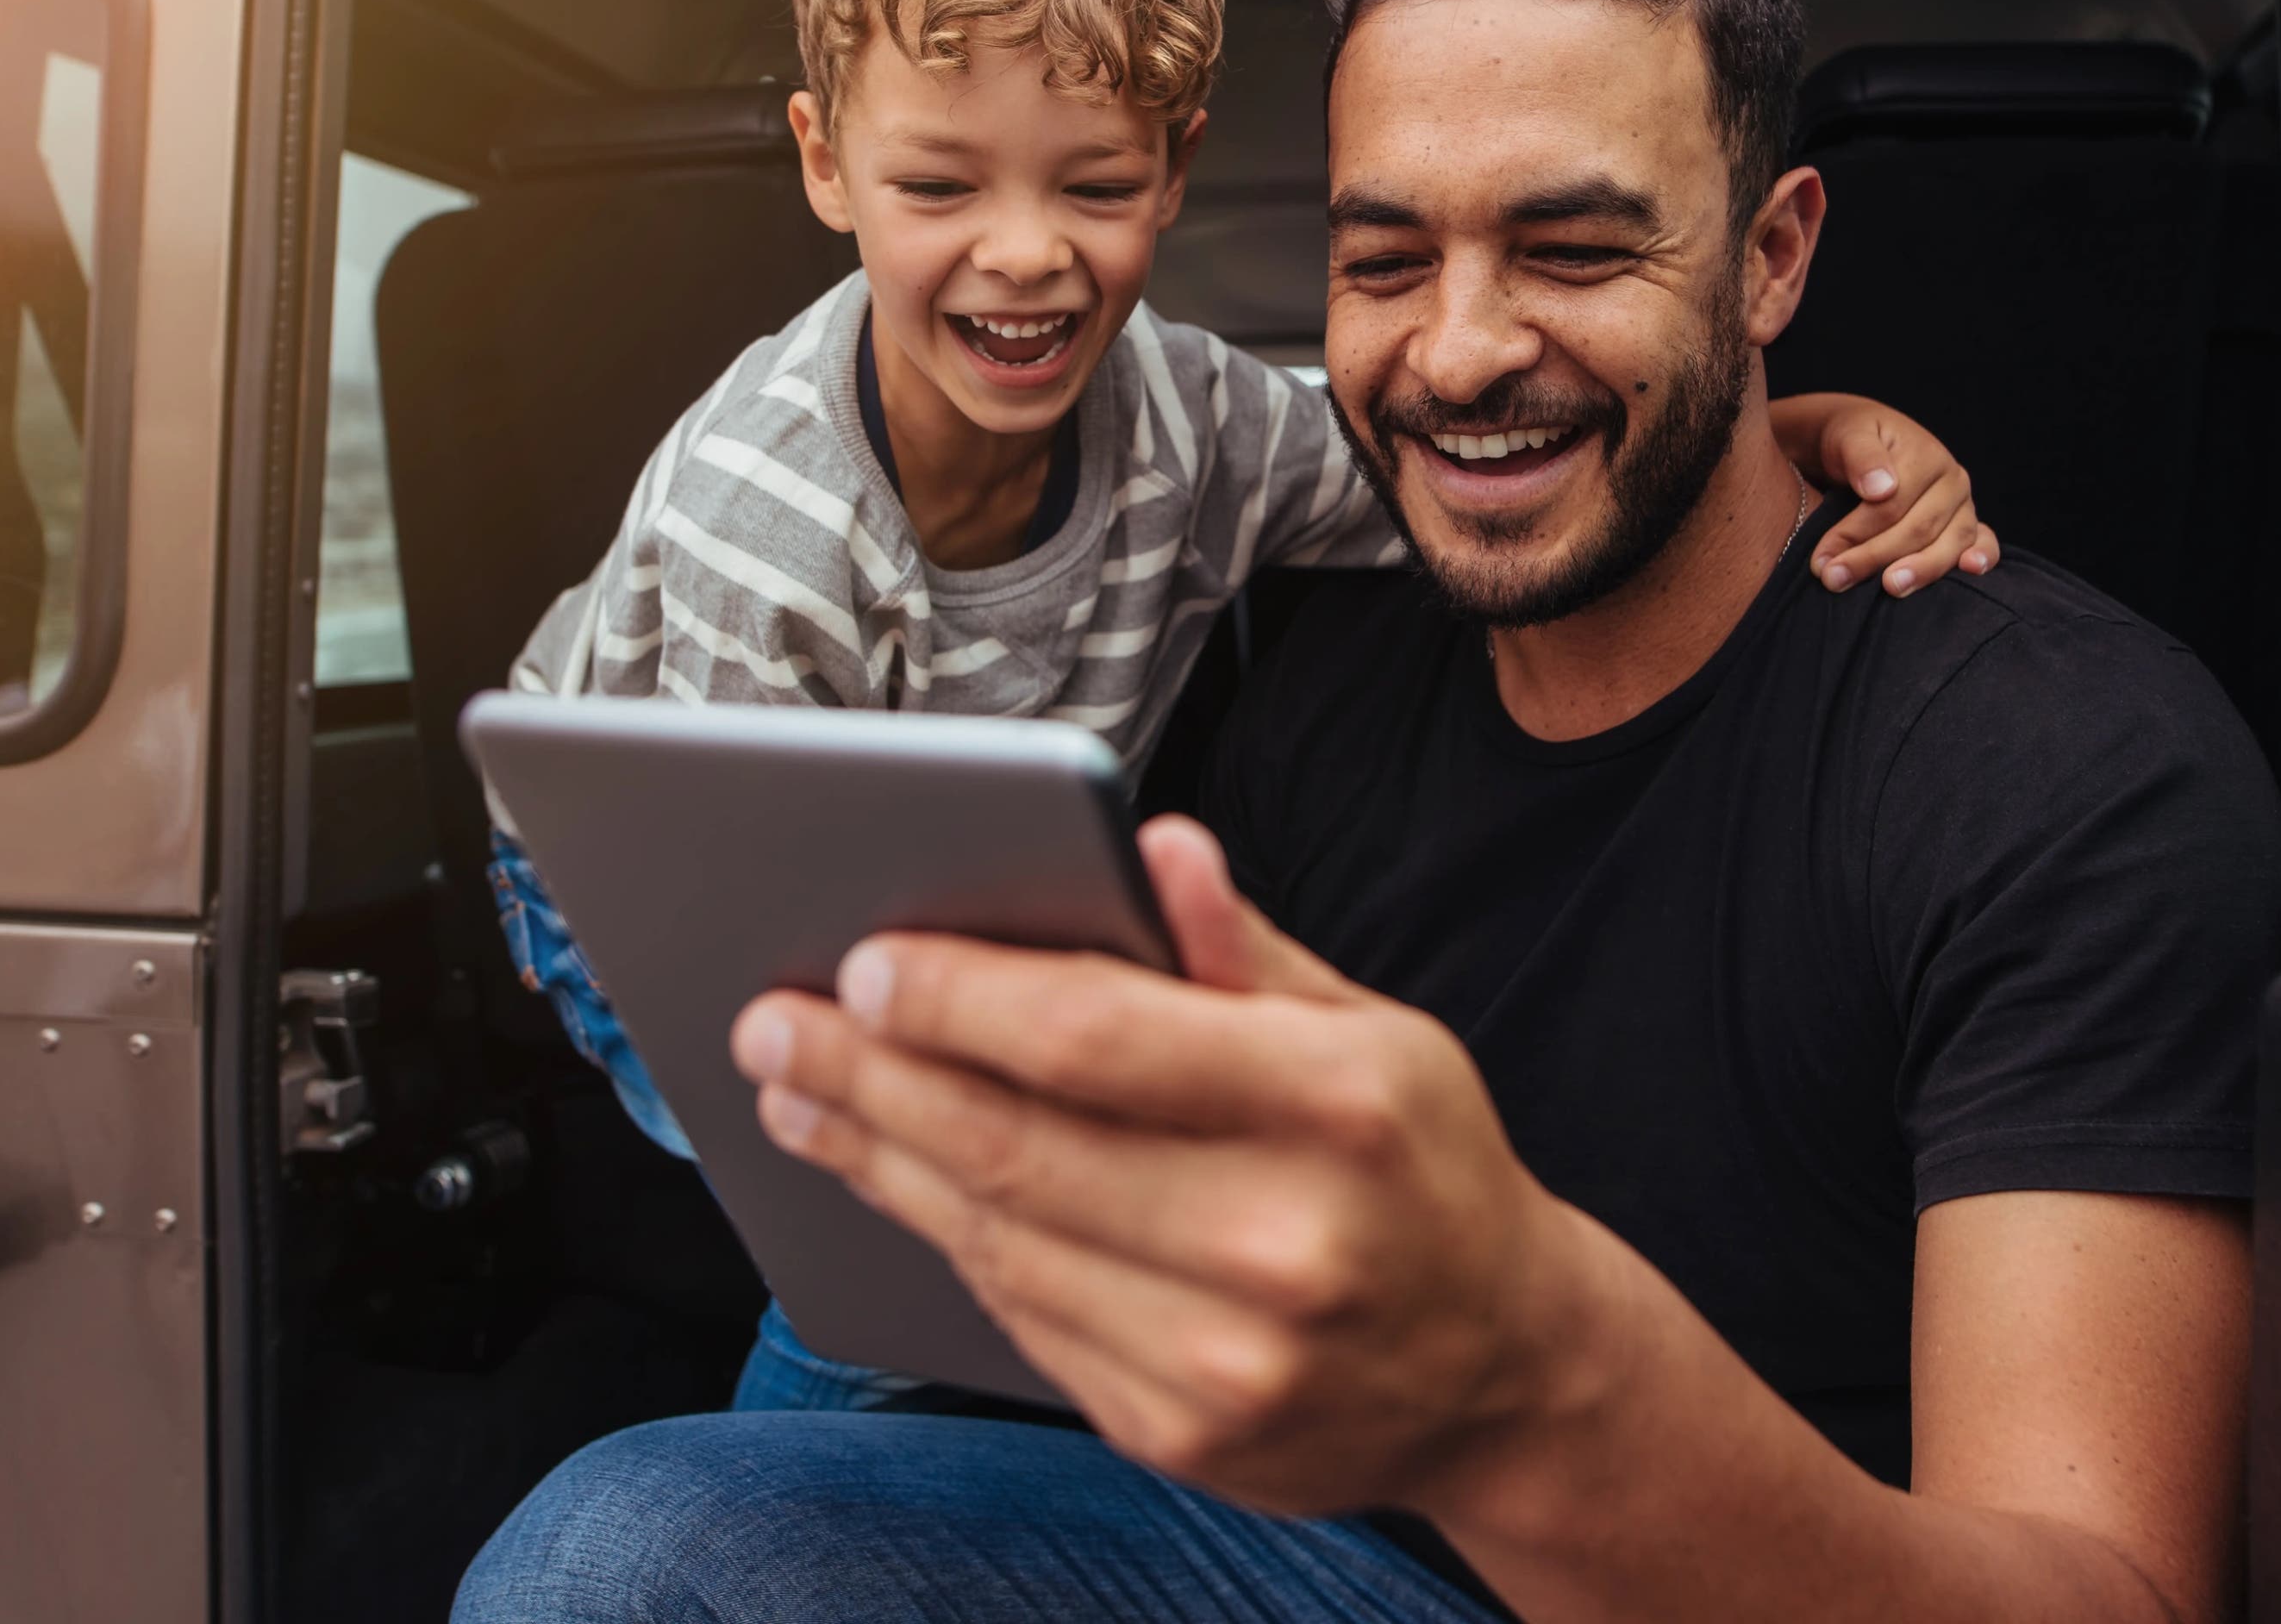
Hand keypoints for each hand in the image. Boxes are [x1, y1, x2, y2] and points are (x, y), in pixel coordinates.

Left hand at [727, 818, 1597, 1517]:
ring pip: (999, 1239)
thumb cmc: (1421, 1166)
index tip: (867, 962)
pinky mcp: (1178, 1432)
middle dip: (871, 1075)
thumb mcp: (1376, 1028)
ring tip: (801, 1093)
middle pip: (1017, 1146)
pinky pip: (1023, 1318)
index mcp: (1339, 1107)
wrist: (1503, 1372)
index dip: (962, 998)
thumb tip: (1156, 848)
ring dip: (877, 1158)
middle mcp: (1283, 1241)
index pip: (1097, 1039)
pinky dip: (948, 1238)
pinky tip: (894, 1178)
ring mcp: (1227, 1357)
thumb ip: (1246, 951)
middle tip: (776, 1022)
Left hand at [1767, 393, 2000, 593]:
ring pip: (1949, 544)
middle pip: (1918, 529)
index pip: (1891, 505)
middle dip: (1874, 558)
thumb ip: (1861, 456)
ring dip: (1921, 571)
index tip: (1822, 560)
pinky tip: (1969, 570)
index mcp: (1926, 456)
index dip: (1856, 534)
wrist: (1862, 442)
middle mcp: (1951, 481)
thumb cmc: (1852, 441)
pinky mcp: (1966, 525)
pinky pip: (1983, 542)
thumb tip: (1881, 489)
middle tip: (1835, 580)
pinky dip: (1982, 557)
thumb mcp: (1848, 436)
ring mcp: (1963, 505)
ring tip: (1891, 588)